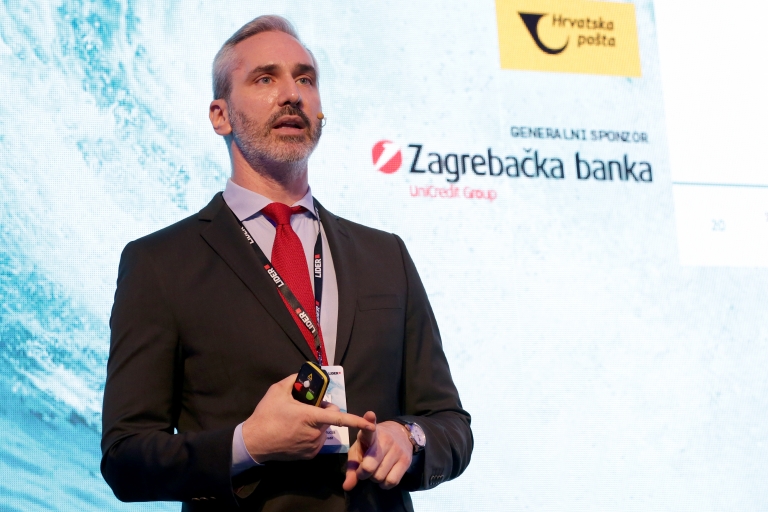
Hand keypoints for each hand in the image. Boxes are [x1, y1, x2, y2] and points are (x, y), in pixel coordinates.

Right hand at [242, 374, 374, 461]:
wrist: (254, 442)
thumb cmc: (266, 415)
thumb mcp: (277, 391)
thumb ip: (293, 380)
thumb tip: (304, 375)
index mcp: (310, 417)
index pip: (338, 417)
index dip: (356, 420)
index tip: (370, 424)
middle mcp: (314, 434)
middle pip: (329, 419)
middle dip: (323, 412)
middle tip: (307, 408)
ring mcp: (312, 446)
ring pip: (324, 431)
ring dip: (318, 424)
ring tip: (298, 421)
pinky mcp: (309, 455)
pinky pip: (317, 441)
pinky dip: (312, 434)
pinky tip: (296, 432)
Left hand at [343, 412, 412, 490]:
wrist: (400, 434)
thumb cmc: (372, 444)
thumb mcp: (359, 450)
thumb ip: (352, 469)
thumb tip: (346, 487)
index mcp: (370, 434)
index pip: (369, 429)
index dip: (369, 422)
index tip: (370, 415)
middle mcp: (385, 440)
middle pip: (369, 466)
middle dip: (364, 473)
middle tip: (365, 469)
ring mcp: (397, 450)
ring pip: (380, 476)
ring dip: (375, 478)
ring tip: (376, 470)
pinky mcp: (406, 461)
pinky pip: (392, 481)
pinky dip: (385, 484)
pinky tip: (384, 476)